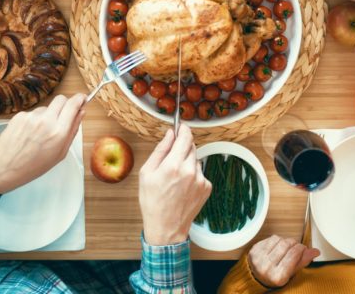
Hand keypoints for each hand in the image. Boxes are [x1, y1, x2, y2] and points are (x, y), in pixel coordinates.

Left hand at [0, 94, 85, 194]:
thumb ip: (72, 131)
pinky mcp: (20, 115)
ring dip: (48, 115)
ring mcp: (31, 116)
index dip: (79, 99)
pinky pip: (33, 113)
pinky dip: (35, 120)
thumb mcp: (60, 153)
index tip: (82, 98)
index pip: (73, 104)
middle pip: (61, 99)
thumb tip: (81, 112)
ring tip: (40, 133)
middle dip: (65, 104)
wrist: (5, 167)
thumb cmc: (34, 166)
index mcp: (58, 132)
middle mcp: (46, 121)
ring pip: (47, 107)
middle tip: (63, 116)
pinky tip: (29, 133)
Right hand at [139, 125, 211, 245]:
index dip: (183, 130)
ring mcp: (201, 180)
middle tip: (171, 159)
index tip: (181, 127)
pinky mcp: (207, 187)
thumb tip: (169, 134)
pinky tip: (182, 187)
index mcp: (173, 165)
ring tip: (175, 178)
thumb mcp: (147, 173)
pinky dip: (193, 175)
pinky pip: (200, 173)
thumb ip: (160, 150)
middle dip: (182, 148)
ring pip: (196, 160)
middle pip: (191, 147)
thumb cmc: (152, 201)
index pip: (185, 138)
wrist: (166, 228)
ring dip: (187, 162)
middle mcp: (190, 171)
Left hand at [248, 235, 318, 287]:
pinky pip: (270, 238)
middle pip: (286, 245)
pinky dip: (276, 240)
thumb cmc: (276, 276)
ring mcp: (258, 258)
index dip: (301, 248)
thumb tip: (315, 251)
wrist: (257, 277)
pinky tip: (277, 247)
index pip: (293, 254)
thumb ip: (303, 261)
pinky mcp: (254, 250)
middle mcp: (266, 267)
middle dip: (294, 243)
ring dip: (285, 241)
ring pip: (278, 239)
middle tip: (296, 246)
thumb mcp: (291, 274)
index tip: (303, 248)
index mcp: (278, 277)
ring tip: (286, 248)